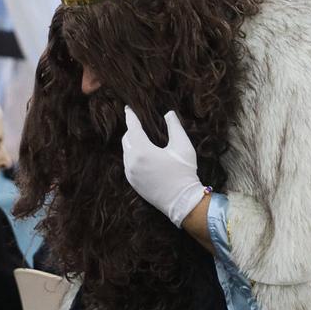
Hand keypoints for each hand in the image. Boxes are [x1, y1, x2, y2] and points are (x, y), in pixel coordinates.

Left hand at [121, 107, 206, 226]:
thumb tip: (168, 113)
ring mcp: (130, 173)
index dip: (130, 116)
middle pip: (127, 139)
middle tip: (139, 124)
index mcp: (142, 151)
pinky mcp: (132, 182)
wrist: (182, 202)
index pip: (132, 127)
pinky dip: (132, 155)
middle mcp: (132, 162)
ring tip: (142, 138)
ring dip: (132, 143)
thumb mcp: (183, 146)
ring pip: (126, 152)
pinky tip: (142, 155)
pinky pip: (127, 163)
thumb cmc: (184, 172)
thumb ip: (174, 127)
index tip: (128, 108)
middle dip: (132, 130)